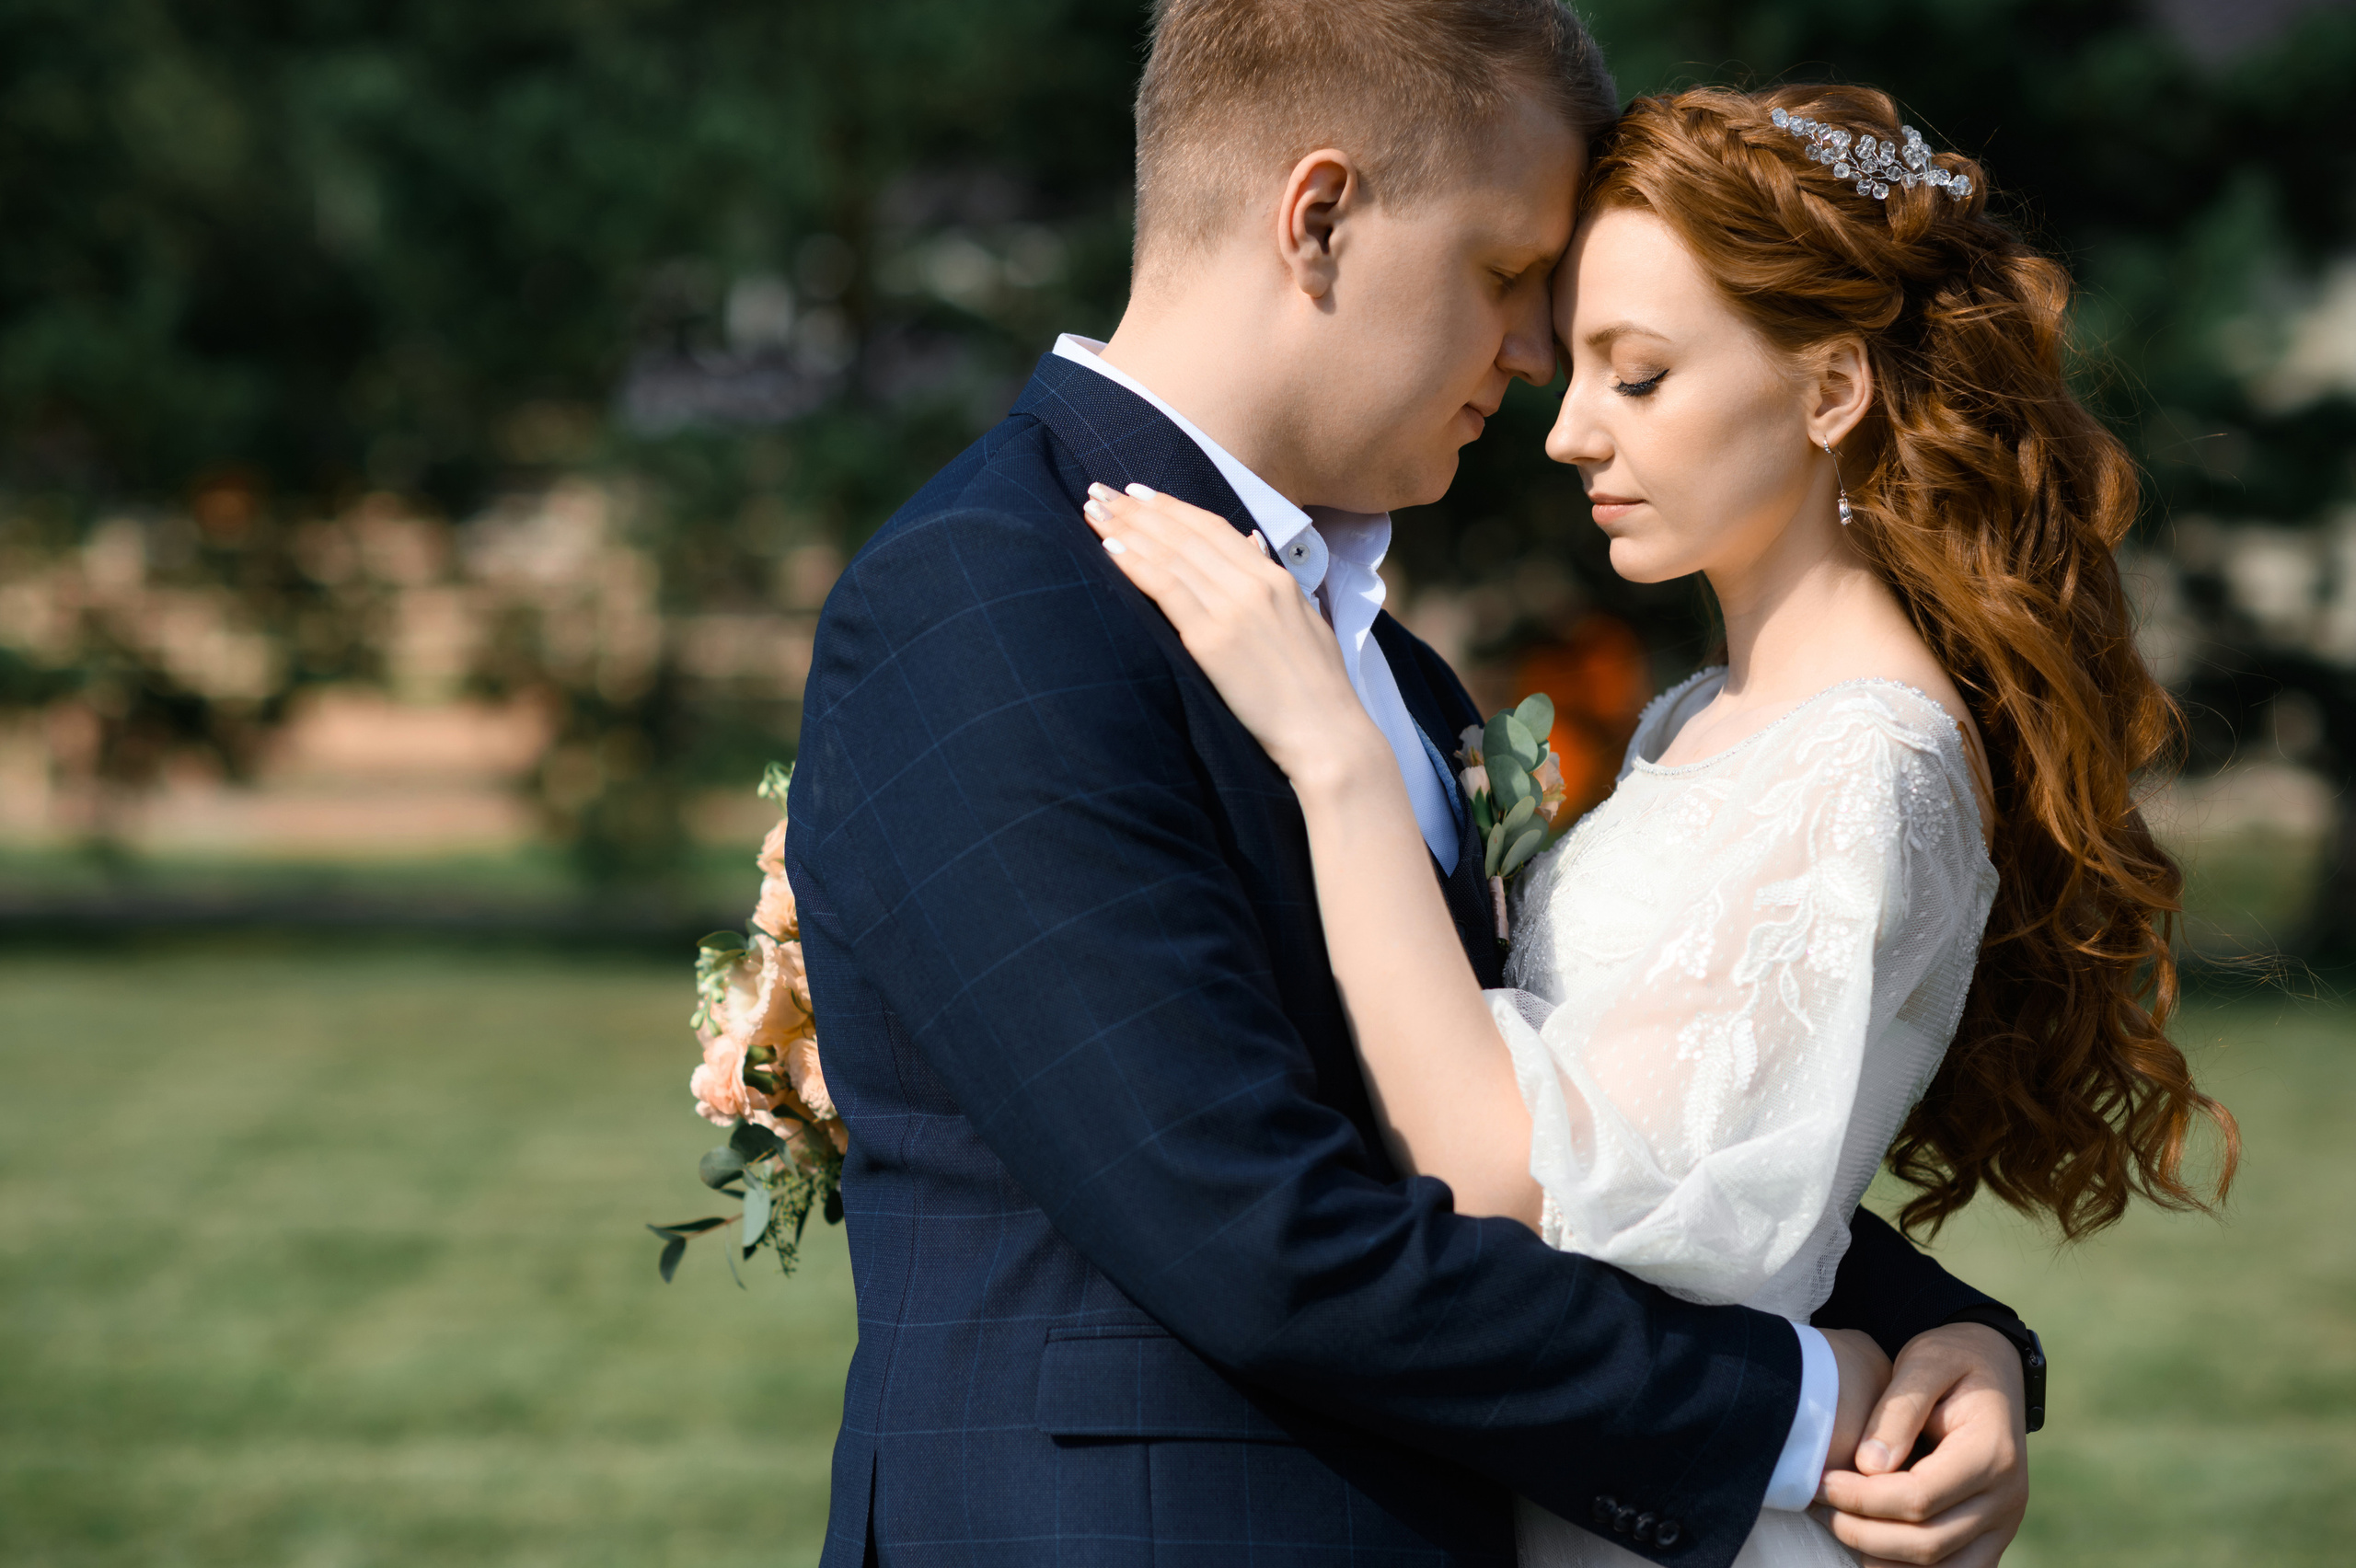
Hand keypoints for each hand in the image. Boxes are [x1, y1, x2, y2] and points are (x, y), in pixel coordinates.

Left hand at [1081, 482, 1384, 788]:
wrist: (1327, 733)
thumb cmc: (1317, 689)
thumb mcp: (1306, 621)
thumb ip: (1277, 581)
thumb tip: (1252, 544)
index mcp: (1277, 579)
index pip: (1214, 528)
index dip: (1173, 506)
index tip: (1140, 492)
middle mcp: (1255, 584)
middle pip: (1186, 533)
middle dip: (1138, 508)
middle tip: (1101, 491)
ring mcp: (1233, 609)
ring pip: (1171, 553)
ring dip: (1127, 528)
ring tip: (1093, 510)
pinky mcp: (1212, 639)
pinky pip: (1166, 589)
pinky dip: (1135, 564)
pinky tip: (1109, 549)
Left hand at [1817, 1322, 2028, 1565]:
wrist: (1992, 1367)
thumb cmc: (1951, 1359)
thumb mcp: (1923, 1363)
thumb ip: (1898, 1411)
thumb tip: (1868, 1466)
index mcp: (1992, 1453)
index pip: (1921, 1498)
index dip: (1863, 1498)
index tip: (1822, 1481)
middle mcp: (2007, 1498)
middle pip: (1928, 1544)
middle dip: (1862, 1531)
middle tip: (1818, 1504)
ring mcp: (2004, 1524)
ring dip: (1880, 1557)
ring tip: (1836, 1522)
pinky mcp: (1990, 1537)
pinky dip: (1905, 1567)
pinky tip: (1866, 1541)